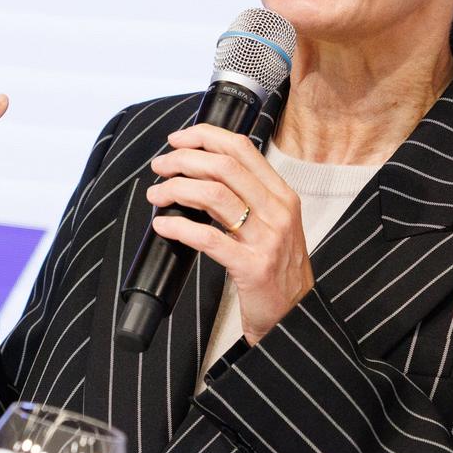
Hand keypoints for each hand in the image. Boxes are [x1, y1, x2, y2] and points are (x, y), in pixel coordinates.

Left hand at [145, 124, 313, 343]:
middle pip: (223, 166)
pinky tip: (162, 226)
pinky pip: (208, 238)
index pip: (242, 148)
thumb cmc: (276, 268)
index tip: (177, 140)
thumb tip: (199, 172)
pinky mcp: (253, 267)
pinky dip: (178, 228)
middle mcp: (278, 211)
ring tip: (156, 195)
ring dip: (176, 188)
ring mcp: (267, 239)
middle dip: (183, 160)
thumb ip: (247, 196)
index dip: (205, 136)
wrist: (296, 315)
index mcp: (282, 195)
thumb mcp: (272, 223)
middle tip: (159, 167)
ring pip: (214, 195)